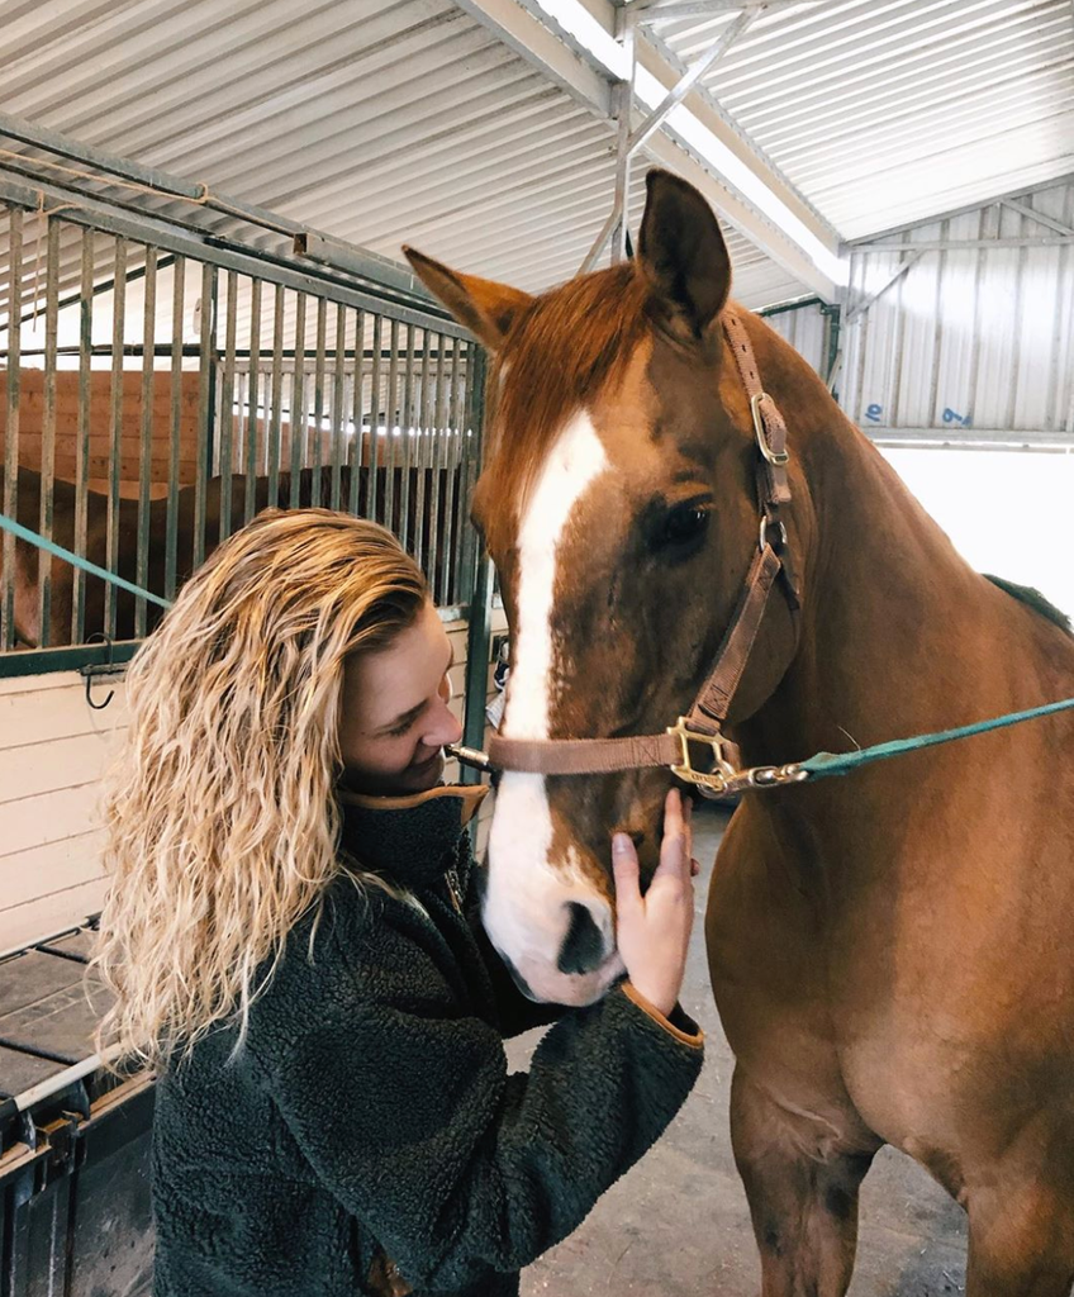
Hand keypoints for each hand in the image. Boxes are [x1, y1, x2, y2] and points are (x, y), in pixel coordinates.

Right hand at [612, 789, 695, 1018]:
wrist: (660, 984)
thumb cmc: (640, 948)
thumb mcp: (628, 909)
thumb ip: (626, 872)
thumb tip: (622, 836)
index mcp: (671, 884)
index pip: (674, 841)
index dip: (674, 816)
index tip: (675, 793)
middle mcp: (683, 888)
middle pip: (686, 847)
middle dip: (684, 821)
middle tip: (684, 799)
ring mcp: (686, 901)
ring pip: (687, 860)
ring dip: (683, 838)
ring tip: (681, 822)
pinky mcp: (683, 911)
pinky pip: (684, 874)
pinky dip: (681, 856)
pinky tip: (677, 861)